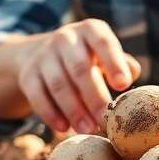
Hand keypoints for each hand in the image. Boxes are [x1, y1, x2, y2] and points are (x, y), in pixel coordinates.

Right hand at [16, 19, 141, 133]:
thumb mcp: (105, 54)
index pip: (103, 43)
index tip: (123, 85)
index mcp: (90, 30)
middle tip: (105, 120)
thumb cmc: (87, 58)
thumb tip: (131, 74)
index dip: (113, 63)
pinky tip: (64, 128)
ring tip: (88, 130)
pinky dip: (50, 114)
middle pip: (79, 68)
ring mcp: (43, 55)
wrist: (42, 54)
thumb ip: (122, 63)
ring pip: (58, 84)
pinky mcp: (28, 74)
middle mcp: (65, 38)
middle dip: (94, 97)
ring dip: (74, 110)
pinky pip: (38, 96)